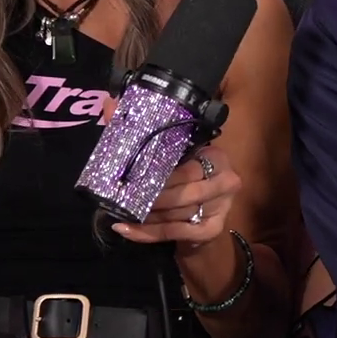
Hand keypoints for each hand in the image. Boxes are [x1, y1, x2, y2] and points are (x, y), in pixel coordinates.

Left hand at [111, 144, 243, 248]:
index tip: (130, 175)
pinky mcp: (212, 229)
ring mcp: (222, 207)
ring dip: (146, 215)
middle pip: (182, 193)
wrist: (204, 211)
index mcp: (216, 156)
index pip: (185, 168)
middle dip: (149, 197)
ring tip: (119, 212)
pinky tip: (127, 229)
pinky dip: (148, 233)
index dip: (156, 174)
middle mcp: (226, 181)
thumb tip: (110, 104)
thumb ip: (140, 131)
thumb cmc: (185, 174)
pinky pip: (175, 232)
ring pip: (177, 213)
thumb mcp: (171, 153)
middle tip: (121, 196)